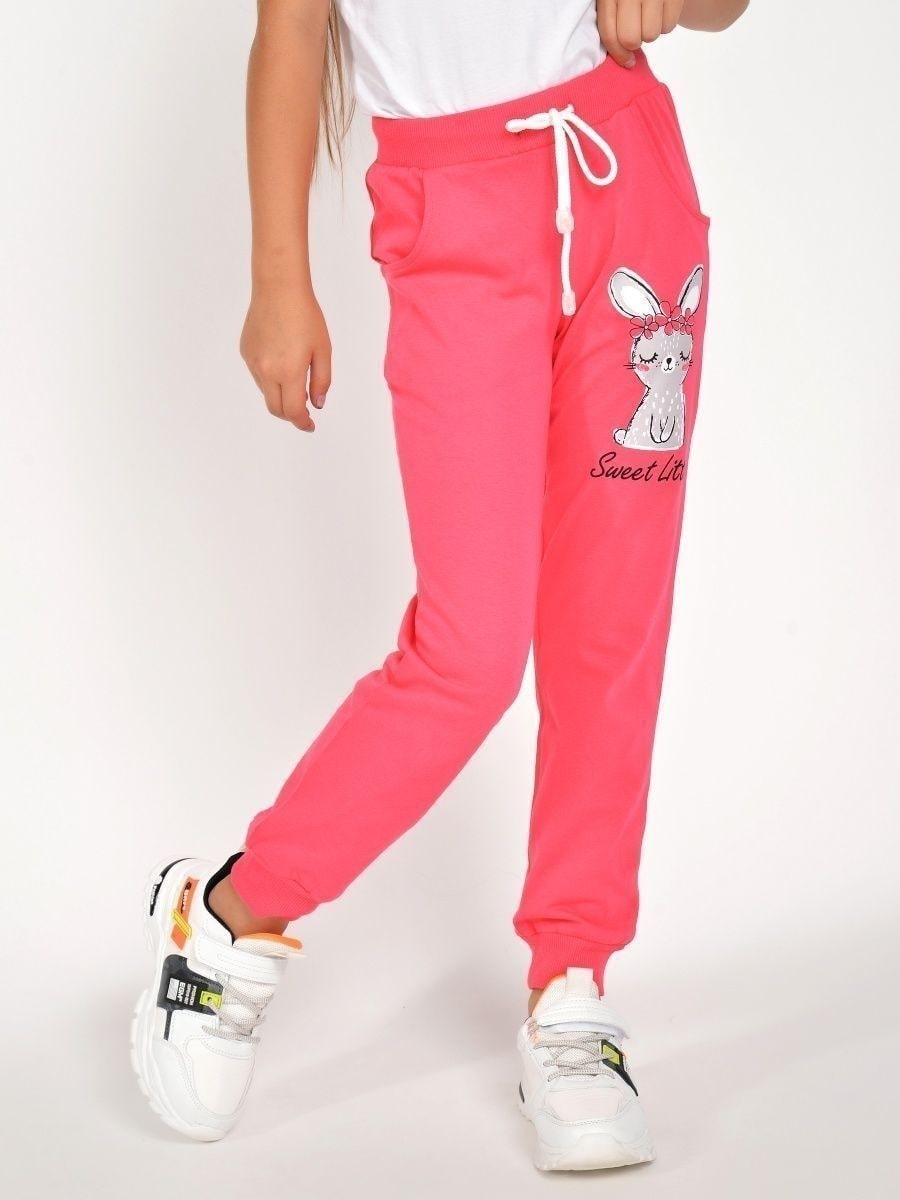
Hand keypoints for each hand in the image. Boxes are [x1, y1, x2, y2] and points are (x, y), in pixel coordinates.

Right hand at [240, 283, 331, 432]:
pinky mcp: (246, 352)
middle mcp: (266, 371)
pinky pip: (258, 375)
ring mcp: (253, 362)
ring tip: (295, 376)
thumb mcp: (323, 350)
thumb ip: (322, 381)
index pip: (293, 411)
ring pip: (266, 392)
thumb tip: (316, 404)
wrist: (278, 288)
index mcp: (288, 372)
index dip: (302, 423)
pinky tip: (281, 359)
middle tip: (304, 409)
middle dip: (290, 414)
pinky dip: (271, 378)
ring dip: (281, 394)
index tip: (310, 425)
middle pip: (276, 408)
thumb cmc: (306, 316)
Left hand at [598, 0, 683, 67]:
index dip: (618, 54)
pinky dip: (666, 23)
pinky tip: (661, 11)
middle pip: (630, 39)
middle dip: (634, 42)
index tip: (627, 61)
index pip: (609, 34)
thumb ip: (611, 20)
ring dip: (650, 32)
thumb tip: (620, 53)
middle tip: (638, 31)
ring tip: (649, 17)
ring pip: (650, 35)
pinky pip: (668, 25)